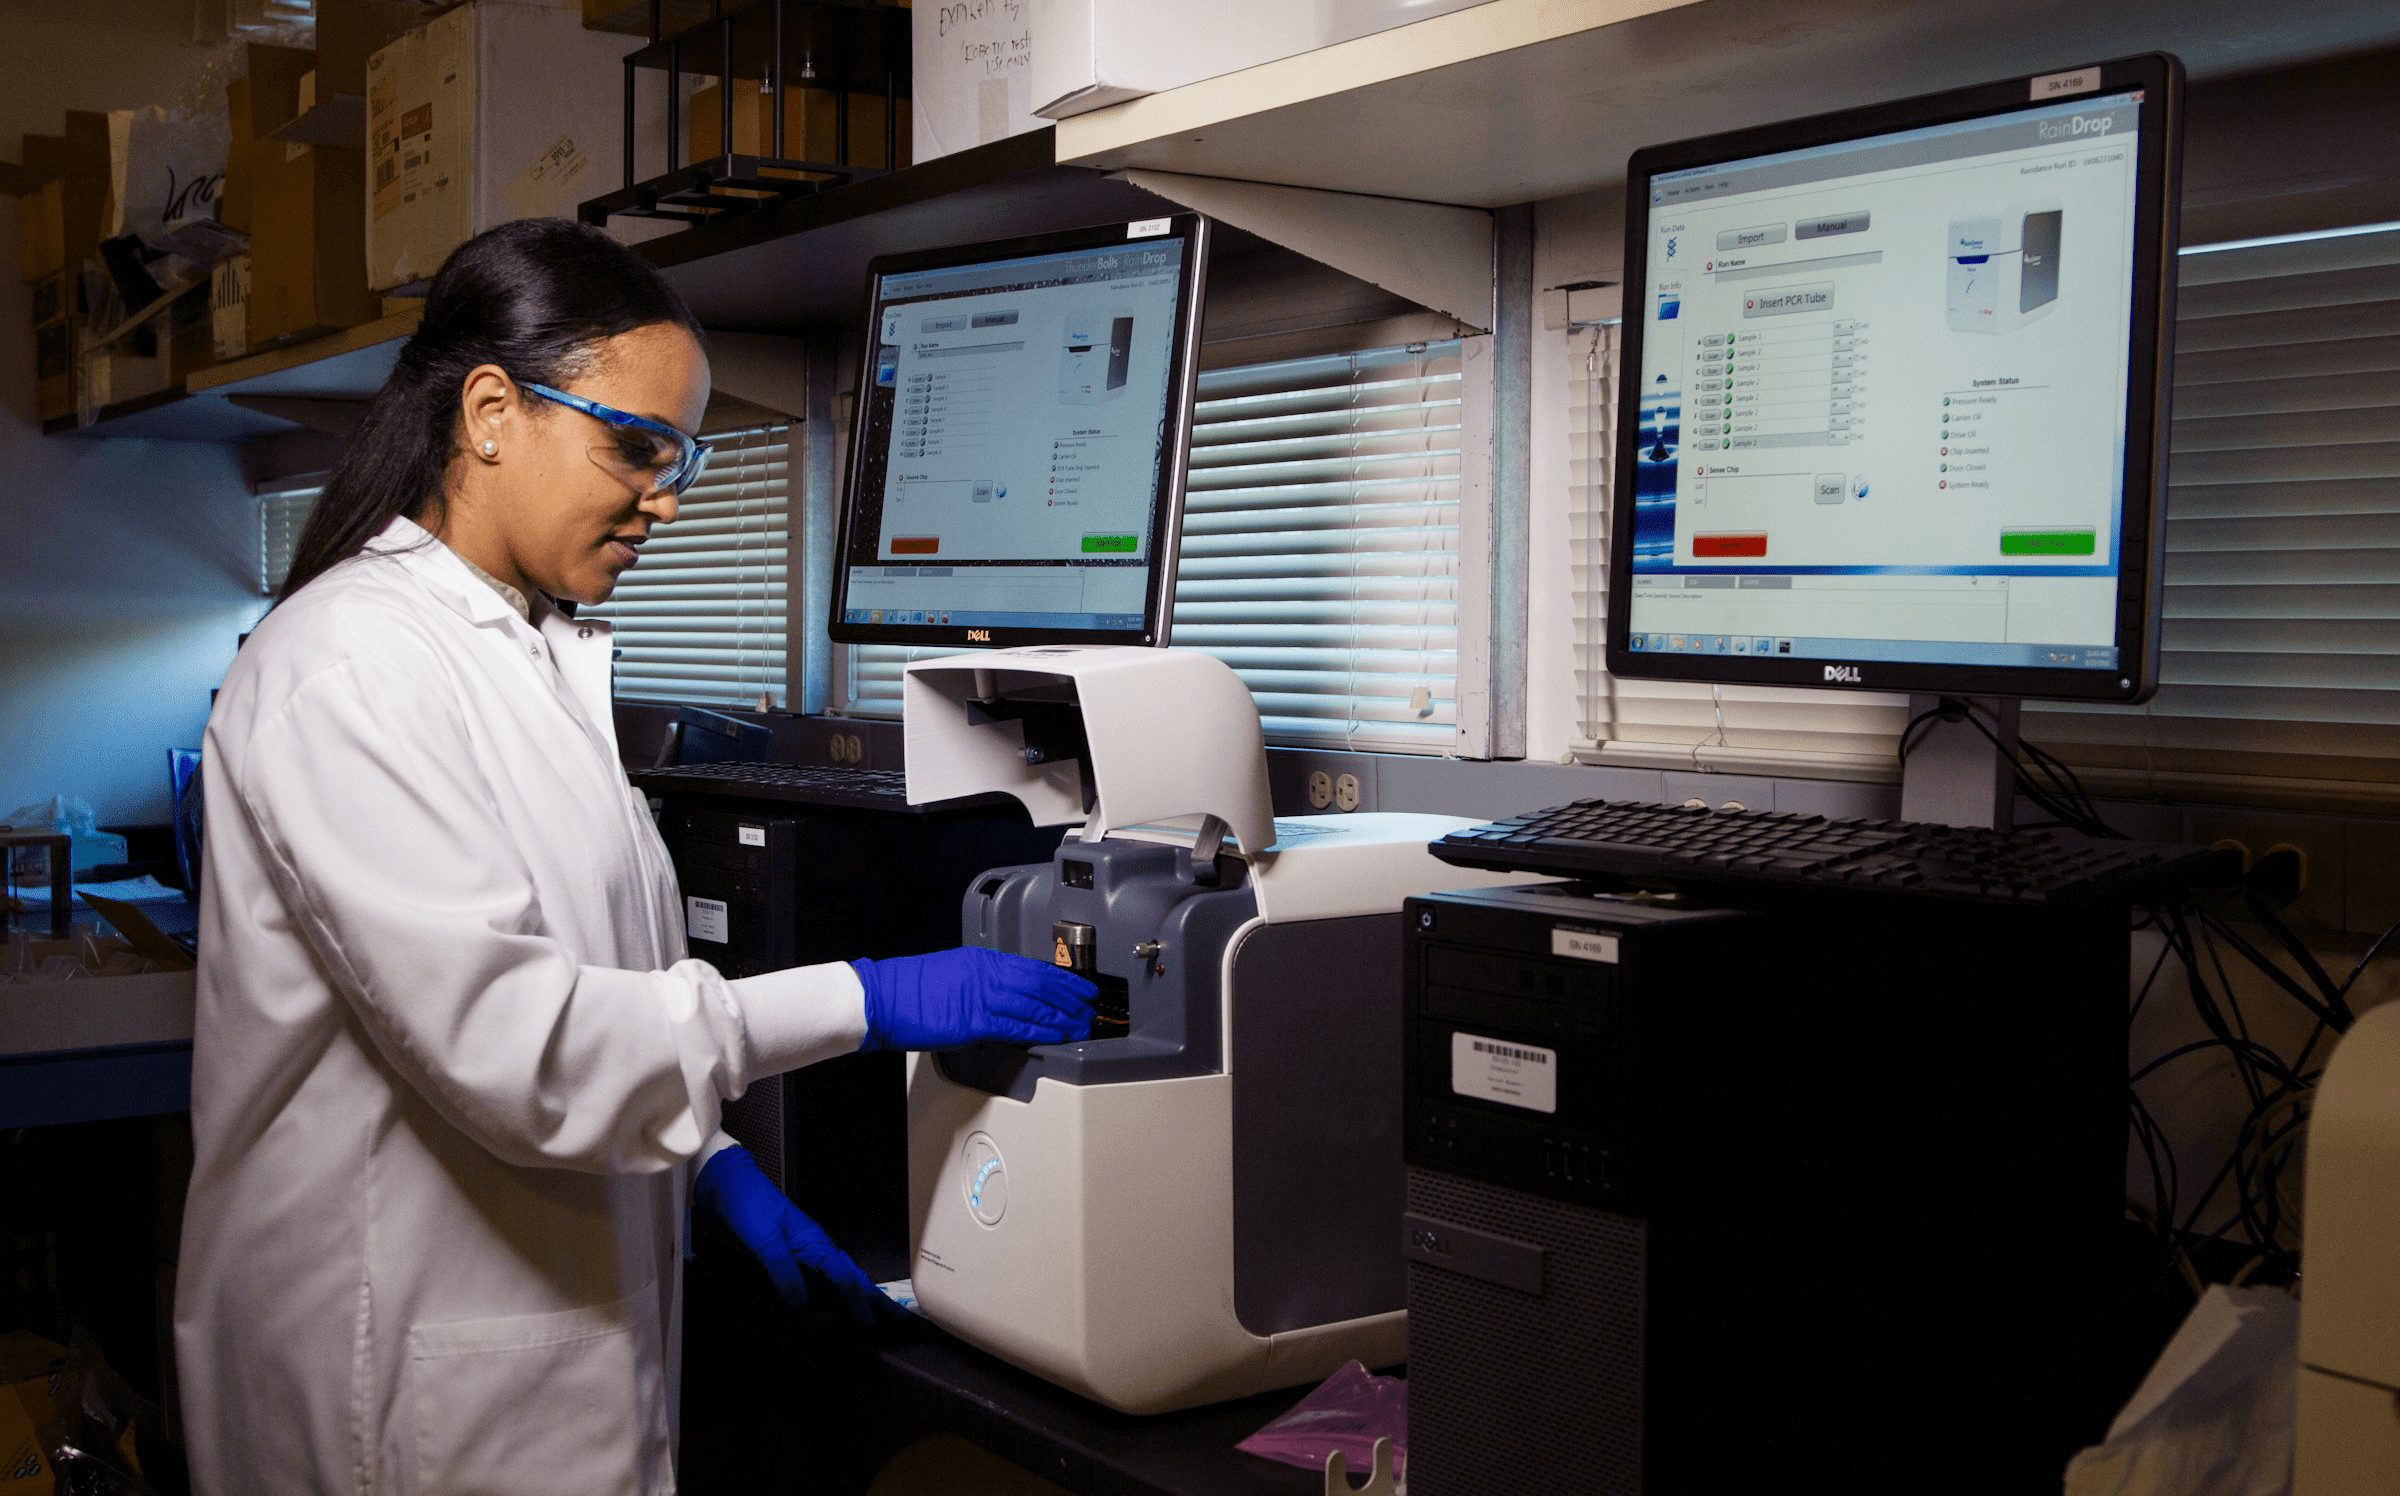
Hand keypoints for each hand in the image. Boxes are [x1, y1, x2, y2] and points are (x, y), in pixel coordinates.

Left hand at [692, 1144, 895, 1329]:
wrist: (728, 1184)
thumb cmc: (747, 1202)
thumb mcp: (764, 1239)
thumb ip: (783, 1270)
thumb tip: (800, 1301)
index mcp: (813, 1242)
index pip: (843, 1276)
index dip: (856, 1301)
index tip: (868, 1322)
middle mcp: (814, 1246)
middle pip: (851, 1276)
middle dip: (874, 1298)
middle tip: (895, 1316)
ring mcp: (804, 1249)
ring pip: (839, 1277)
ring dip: (857, 1295)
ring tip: (873, 1313)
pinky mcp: (791, 1253)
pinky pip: (821, 1276)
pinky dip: (833, 1290)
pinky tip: (832, 1300)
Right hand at [851, 947, 1095, 1051]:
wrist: (883, 998)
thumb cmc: (912, 989)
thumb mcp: (956, 973)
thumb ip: (985, 984)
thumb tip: (1011, 999)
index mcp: (984, 960)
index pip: (1035, 968)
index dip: (1064, 980)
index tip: (1081, 989)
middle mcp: (988, 974)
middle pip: (1043, 985)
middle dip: (1071, 998)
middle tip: (1091, 1009)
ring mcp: (982, 997)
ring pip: (1036, 1007)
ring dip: (1063, 1019)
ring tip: (1081, 1027)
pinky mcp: (975, 1022)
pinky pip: (1018, 1027)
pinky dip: (1041, 1032)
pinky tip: (1057, 1037)